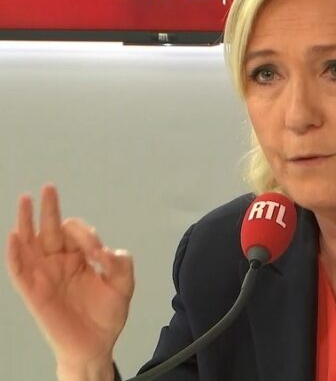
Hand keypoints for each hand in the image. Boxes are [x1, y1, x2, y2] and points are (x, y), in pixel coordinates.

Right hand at [5, 184, 133, 369]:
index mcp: (82, 256)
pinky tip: (16, 234)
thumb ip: (120, 264)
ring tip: (25, 199)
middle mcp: (61, 261)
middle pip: (51, 229)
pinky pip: (19, 268)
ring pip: (31, 242)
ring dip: (26, 221)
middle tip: (49, 188)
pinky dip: (15, 252)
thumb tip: (106, 251)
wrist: (95, 344)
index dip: (88, 236)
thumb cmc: (107, 314)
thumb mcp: (123, 285)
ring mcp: (45, 274)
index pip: (79, 233)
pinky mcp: (33, 290)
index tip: (99, 254)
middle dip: (50, 208)